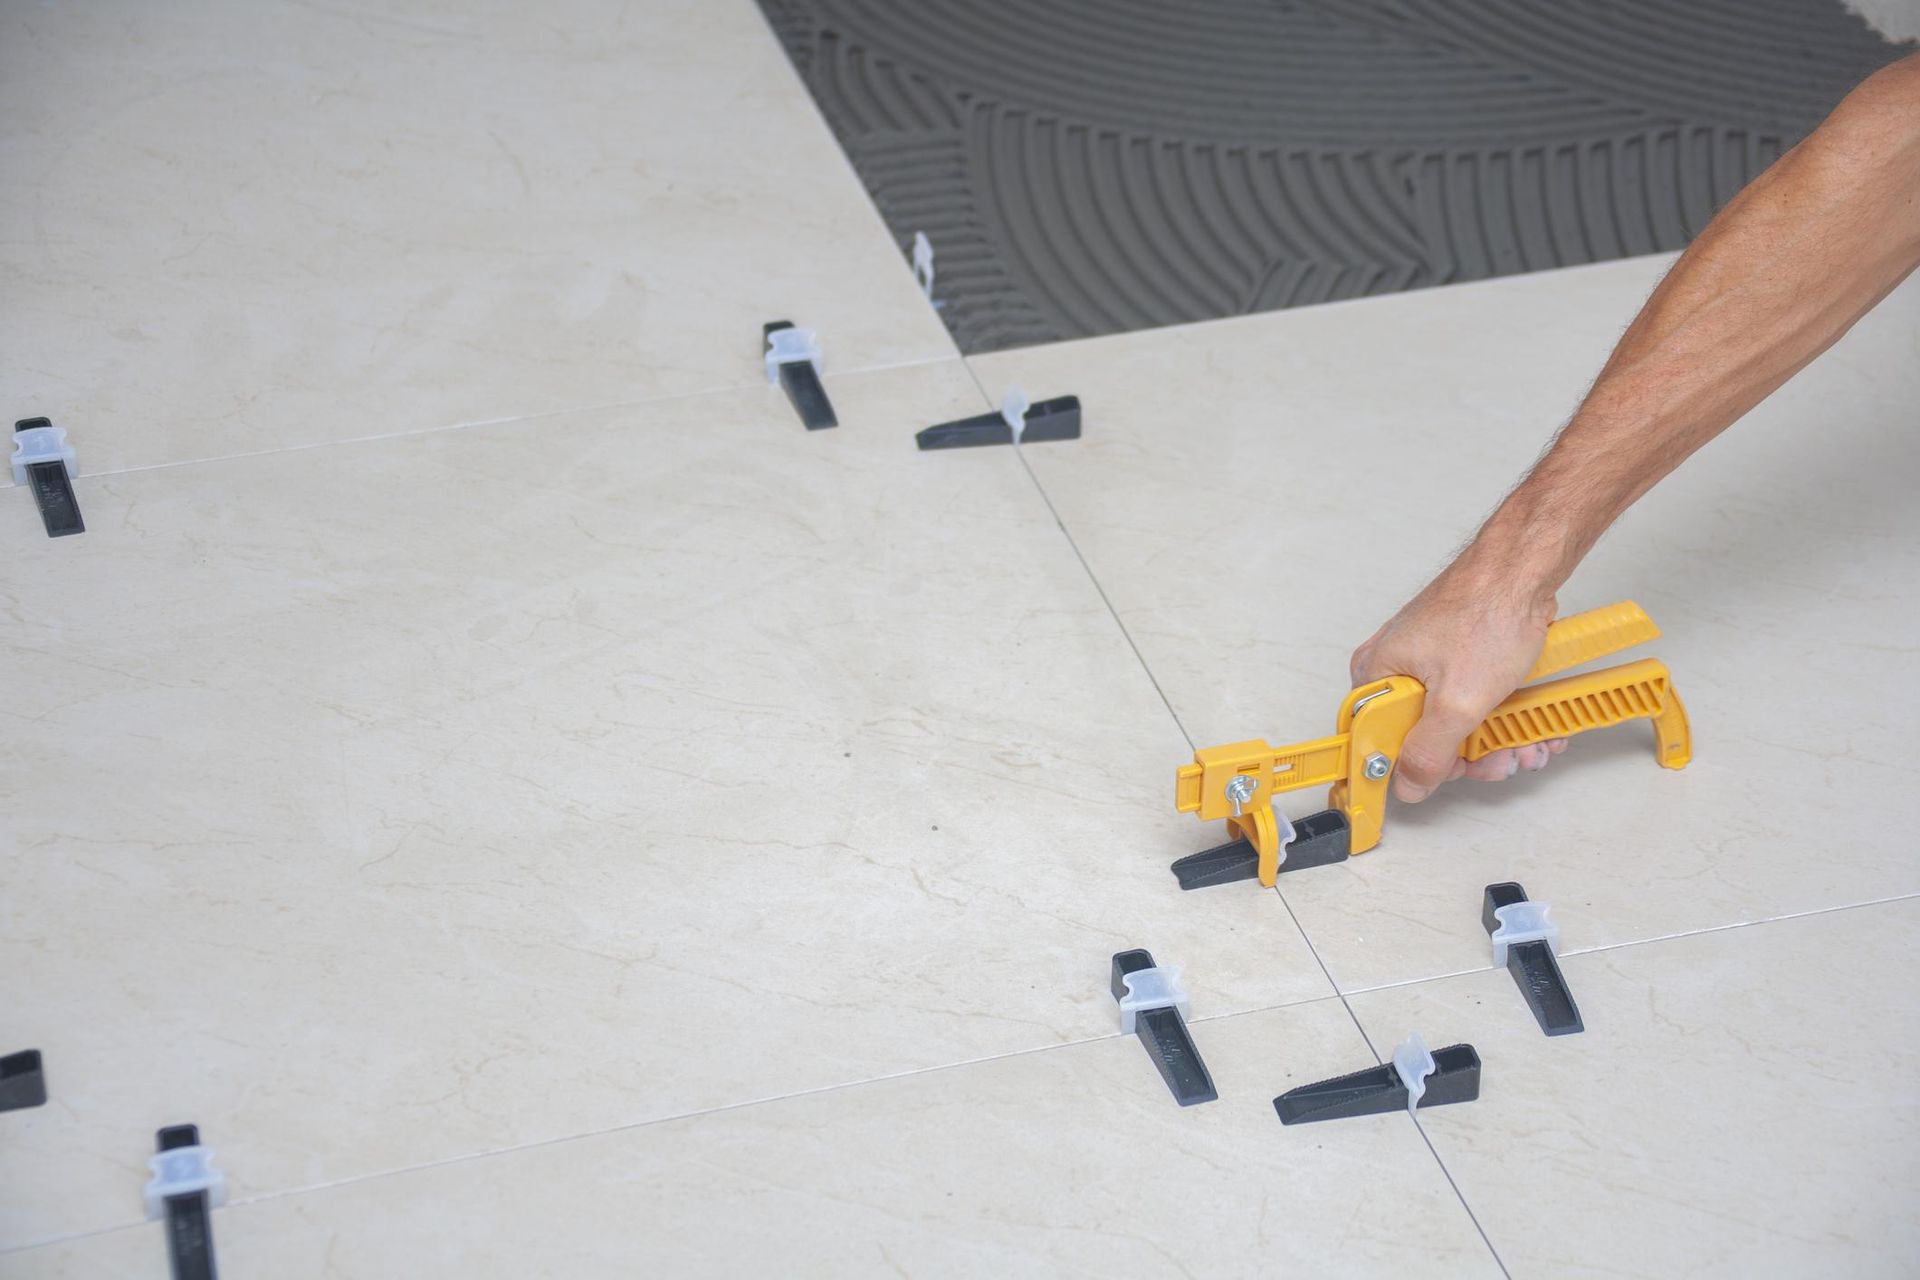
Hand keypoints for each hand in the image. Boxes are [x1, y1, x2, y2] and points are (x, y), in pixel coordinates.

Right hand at [1350, 562, 1566, 802]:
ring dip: (1495, 741)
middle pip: (1421, 738)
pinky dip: (1502, 718)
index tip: (1437, 784)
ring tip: (1528, 741)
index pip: (1373, 742)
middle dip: (1470, 757)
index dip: (1409, 769)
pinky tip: (1531, 723)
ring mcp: (1429, 664)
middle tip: (1501, 759)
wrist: (1527, 569)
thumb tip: (1408, 786)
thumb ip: (1430, 752)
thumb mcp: (1459, 701)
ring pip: (1454, 724)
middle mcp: (1396, 670)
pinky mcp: (1458, 660)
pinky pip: (1473, 703)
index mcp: (1377, 676)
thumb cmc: (1488, 612)